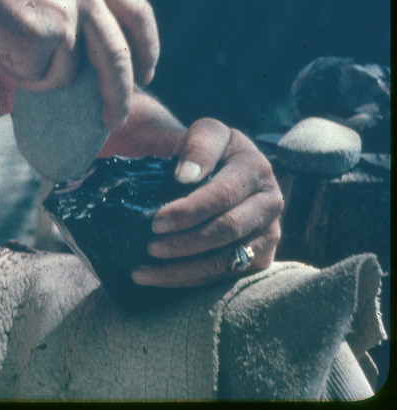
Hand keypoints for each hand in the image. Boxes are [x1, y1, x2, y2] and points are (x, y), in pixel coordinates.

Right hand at [0, 0, 159, 130]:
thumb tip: (96, 65)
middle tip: (114, 119)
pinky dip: (20, 74)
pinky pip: (41, 77)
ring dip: (41, 77)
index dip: (147, 49)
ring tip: (12, 50)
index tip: (147, 74)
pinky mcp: (47, 34)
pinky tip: (2, 46)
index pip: (138, 14)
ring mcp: (69, 11)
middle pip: (118, 56)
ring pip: (70, 74)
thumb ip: (80, 5)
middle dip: (120, 95)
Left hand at [131, 118, 282, 286]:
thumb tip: (186, 175)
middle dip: (185, 243)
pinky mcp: (260, 259)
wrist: (216, 170)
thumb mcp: (204, 134)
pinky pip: (224, 277)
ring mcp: (269, 234)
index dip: (189, 211)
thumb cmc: (204, 151)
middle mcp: (271, 202)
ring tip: (143, 272)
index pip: (223, 195)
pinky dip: (189, 280)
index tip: (156, 222)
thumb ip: (198, 146)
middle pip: (227, 231)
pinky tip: (157, 278)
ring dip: (182, 270)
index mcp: (256, 169)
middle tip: (150, 247)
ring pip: (227, 261)